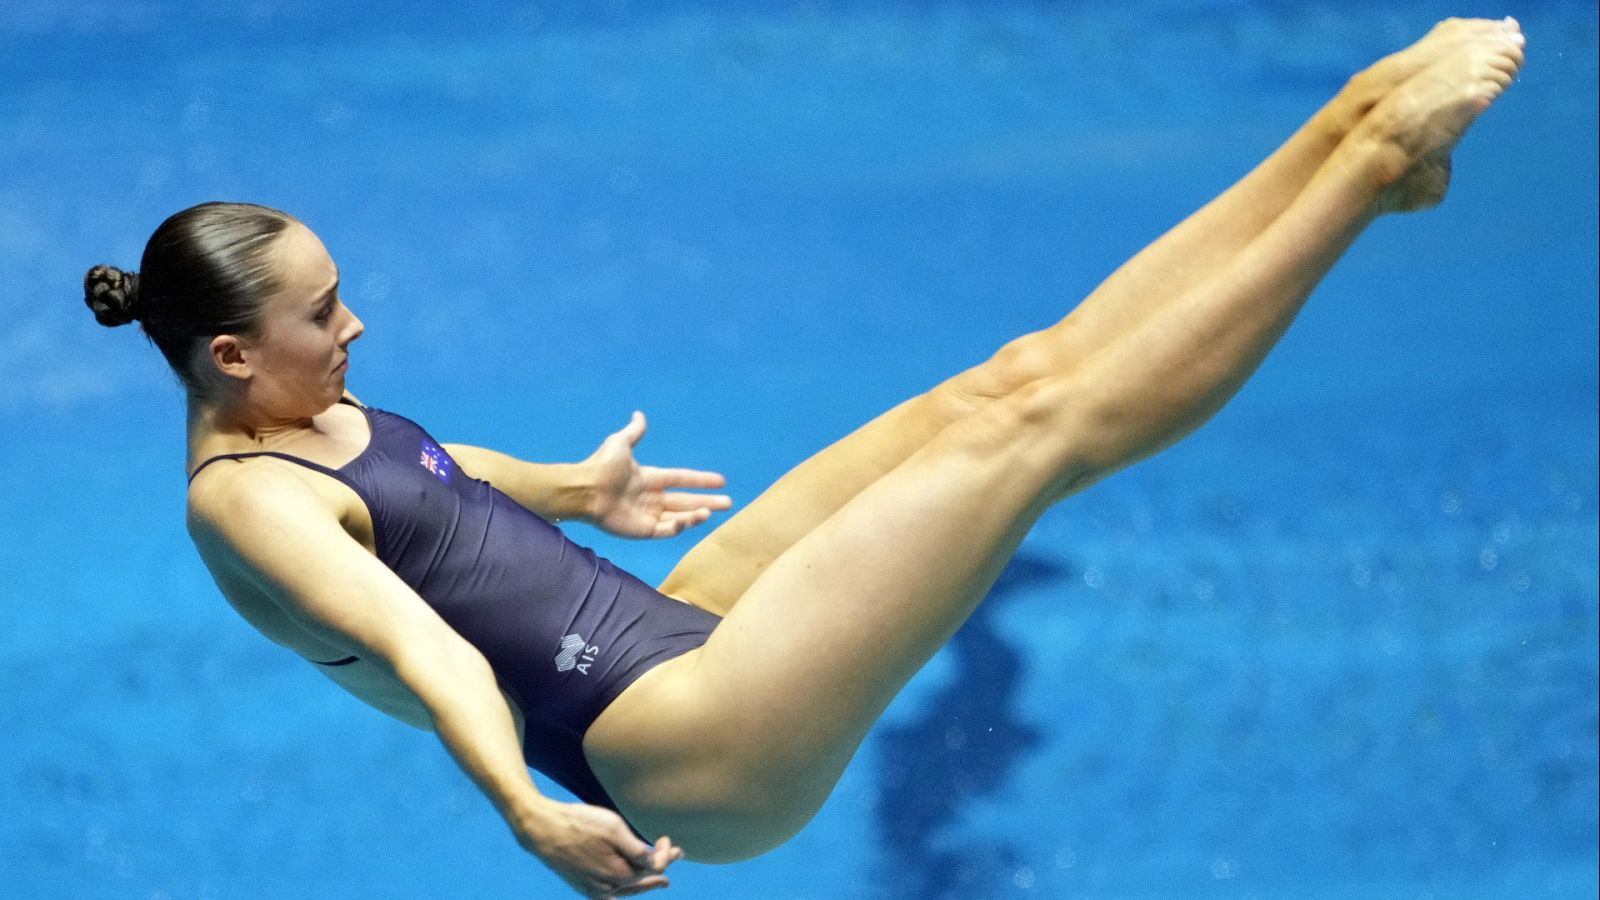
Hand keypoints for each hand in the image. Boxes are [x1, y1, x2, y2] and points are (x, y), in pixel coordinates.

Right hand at [518, 800, 685, 897]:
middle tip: (678, 854)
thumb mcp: (612, 828)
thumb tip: (657, 863)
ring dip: (647, 882)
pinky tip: (626, 893)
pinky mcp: (583, 887)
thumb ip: (637, 849)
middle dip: (661, 867)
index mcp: (619, 872)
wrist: (541, 830)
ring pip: (628, 890)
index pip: (655, 868)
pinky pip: (611, 896)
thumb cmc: (578, 824)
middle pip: (643, 880)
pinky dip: (624, 894)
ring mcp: (594, 890)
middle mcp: (608, 887)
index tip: (665, 836)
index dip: (666, 853)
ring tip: (663, 882)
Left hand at [584, 412, 731, 538]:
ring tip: (711, 512)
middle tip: (728, 503)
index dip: (700, 480)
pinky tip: (691, 519)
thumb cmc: (601, 466)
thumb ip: (635, 432)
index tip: (721, 480)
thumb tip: (639, 414)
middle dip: (707, 501)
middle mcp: (651, 497)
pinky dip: (680, 526)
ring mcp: (647, 515)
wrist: (585, 489)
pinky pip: (666, 530)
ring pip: (679, 516)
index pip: (681, 479)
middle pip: (686, 500)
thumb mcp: (620, 443)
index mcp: (649, 478)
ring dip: (696, 515)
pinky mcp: (642, 530)